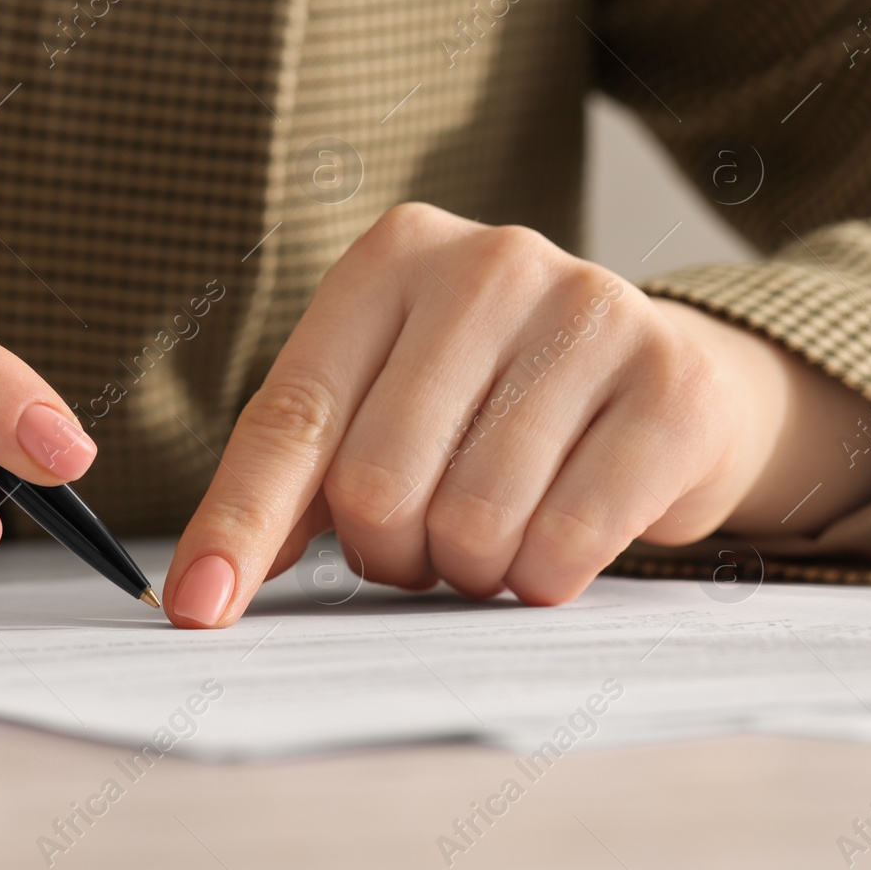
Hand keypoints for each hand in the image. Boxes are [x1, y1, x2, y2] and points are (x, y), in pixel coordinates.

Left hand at [163, 202, 870, 626]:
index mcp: (390, 260)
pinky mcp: (671, 382)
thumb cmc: (491, 404)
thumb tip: (204, 587)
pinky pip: (566, 541)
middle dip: (392, 552)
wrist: (661, 383)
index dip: (239, 524)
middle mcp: (486, 265)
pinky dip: (543, 578)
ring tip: (494, 533)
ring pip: (472, 521)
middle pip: (376, 483)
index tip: (199, 609)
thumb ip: (291, 480)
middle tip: (426, 542)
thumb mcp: (380, 407)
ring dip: (470, 568)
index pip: (291, 416)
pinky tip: (554, 545)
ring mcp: (588, 311)